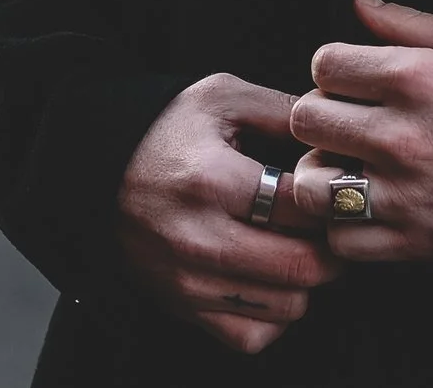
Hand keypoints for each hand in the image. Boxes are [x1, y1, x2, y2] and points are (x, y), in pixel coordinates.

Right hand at [116, 73, 344, 354]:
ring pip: (286, 306)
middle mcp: (197, 239)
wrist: (95, 167)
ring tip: (299, 246)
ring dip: (306, 280)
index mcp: (211, 181)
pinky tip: (269, 278)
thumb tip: (337, 133)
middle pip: (303, 266)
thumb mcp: (221, 96)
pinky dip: (272, 315)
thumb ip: (283, 111)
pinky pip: (250, 336)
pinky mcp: (180, 307)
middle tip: (332, 225)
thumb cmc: (166, 127)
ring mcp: (187, 281)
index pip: (302, 206)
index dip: (332, 197)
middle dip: (333, 246)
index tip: (335, 188)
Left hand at [288, 0, 432, 262]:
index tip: (353, 80)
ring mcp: (405, 193)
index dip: (335, 69)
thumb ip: (409, 22)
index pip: (324, 63)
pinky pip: (341, 238)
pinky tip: (367, 205)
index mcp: (416, 78)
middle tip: (348, 122)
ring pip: (311, 184)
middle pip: (307, 118)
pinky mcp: (413, 240)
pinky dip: (346, 226)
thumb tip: (357, 3)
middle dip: (323, 116)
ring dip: (323, 174)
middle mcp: (403, 135)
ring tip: (348, 166)